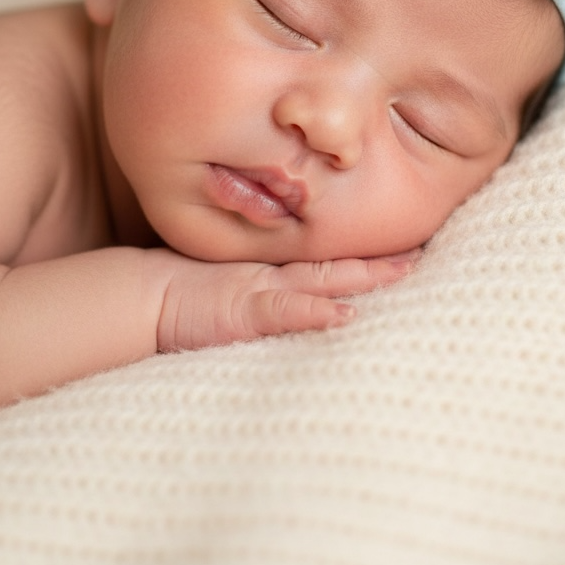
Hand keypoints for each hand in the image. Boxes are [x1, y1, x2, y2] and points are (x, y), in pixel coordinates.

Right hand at [152, 249, 419, 351]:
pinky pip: (285, 311)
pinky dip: (315, 313)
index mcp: (273, 275)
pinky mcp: (243, 312)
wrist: (140, 299)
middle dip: (380, 262)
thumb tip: (311, 301)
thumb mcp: (229, 291)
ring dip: (364, 277)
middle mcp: (273, 278)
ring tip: (405, 269)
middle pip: (337, 266)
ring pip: (323, 279)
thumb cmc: (184, 297)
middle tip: (424, 252)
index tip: (408, 249)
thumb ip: (266, 294)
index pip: (328, 263)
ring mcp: (260, 291)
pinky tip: (344, 315)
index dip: (366, 257)